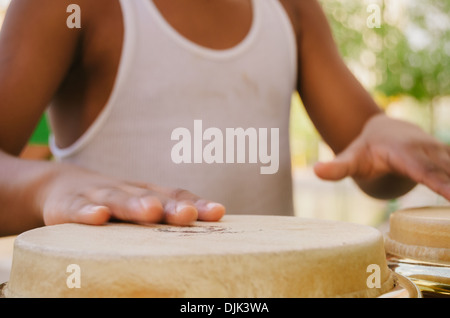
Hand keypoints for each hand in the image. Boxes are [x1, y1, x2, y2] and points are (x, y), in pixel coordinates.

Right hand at [39, 164, 225, 225]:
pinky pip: (77, 208)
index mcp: (146, 194)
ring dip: (135, 205)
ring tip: (152, 211)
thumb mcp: (135, 208)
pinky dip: (87, 211)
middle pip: (151, 197)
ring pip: (118, 199)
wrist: (59, 186)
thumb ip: (161, 219)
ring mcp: (97, 196)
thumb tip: (199, 243)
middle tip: (190, 214)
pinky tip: (98, 216)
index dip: (196, 203)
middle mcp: (126, 192)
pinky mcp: (67, 205)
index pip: (175, 196)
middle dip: (172, 206)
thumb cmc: (110, 203)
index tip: (218, 213)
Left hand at [313, 113, 449, 199]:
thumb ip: (337, 167)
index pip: (422, 171)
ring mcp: (437, 151)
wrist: (382, 129)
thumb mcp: (350, 158)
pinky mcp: (445, 155)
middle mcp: (424, 150)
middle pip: (447, 170)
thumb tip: (314, 171)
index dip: (439, 183)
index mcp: (401, 153)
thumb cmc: (365, 149)